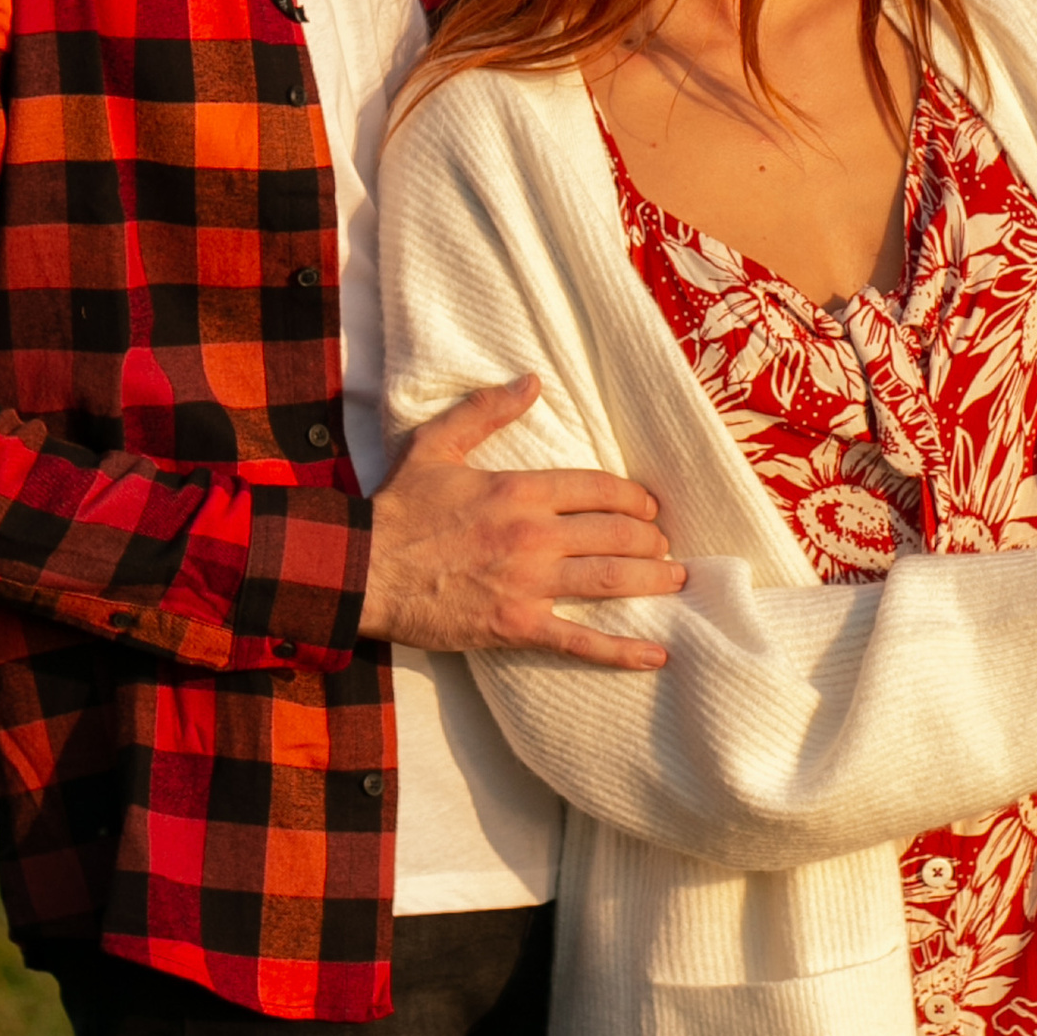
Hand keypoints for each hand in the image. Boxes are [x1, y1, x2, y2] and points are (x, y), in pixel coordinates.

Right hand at [360, 378, 682, 666]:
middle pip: (616, 534)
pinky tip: (657, 654)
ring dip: (653, 581)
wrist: (359, 570)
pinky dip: (622, 650)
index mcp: (519, 489)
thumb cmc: (395, 509)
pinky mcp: (516, 626)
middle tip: (663, 545)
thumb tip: (532, 381)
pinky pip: (581, 640)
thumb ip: (486, 411)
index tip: (647, 507)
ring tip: (676, 580)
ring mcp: (529, 584)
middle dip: (650, 540)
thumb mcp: (435, 445)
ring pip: (611, 580)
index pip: (599, 488)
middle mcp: (534, 535)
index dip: (633, 498)